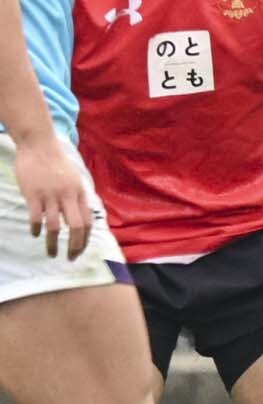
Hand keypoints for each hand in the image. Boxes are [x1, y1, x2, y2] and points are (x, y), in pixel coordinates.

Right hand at [12, 134, 92, 258]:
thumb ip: (77, 196)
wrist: (39, 145)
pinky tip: (35, 234)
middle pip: (76, 227)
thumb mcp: (75, 178)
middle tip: (70, 258)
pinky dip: (36, 229)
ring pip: (55, 227)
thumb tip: (82, 215)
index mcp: (80, 193)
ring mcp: (50, 195)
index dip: (85, 239)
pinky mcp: (33, 194)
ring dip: (54, 244)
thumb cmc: (56, 162)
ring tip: (51, 254)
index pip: (88, 221)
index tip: (80, 251)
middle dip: (75, 246)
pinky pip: (36, 218)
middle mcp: (68, 196)